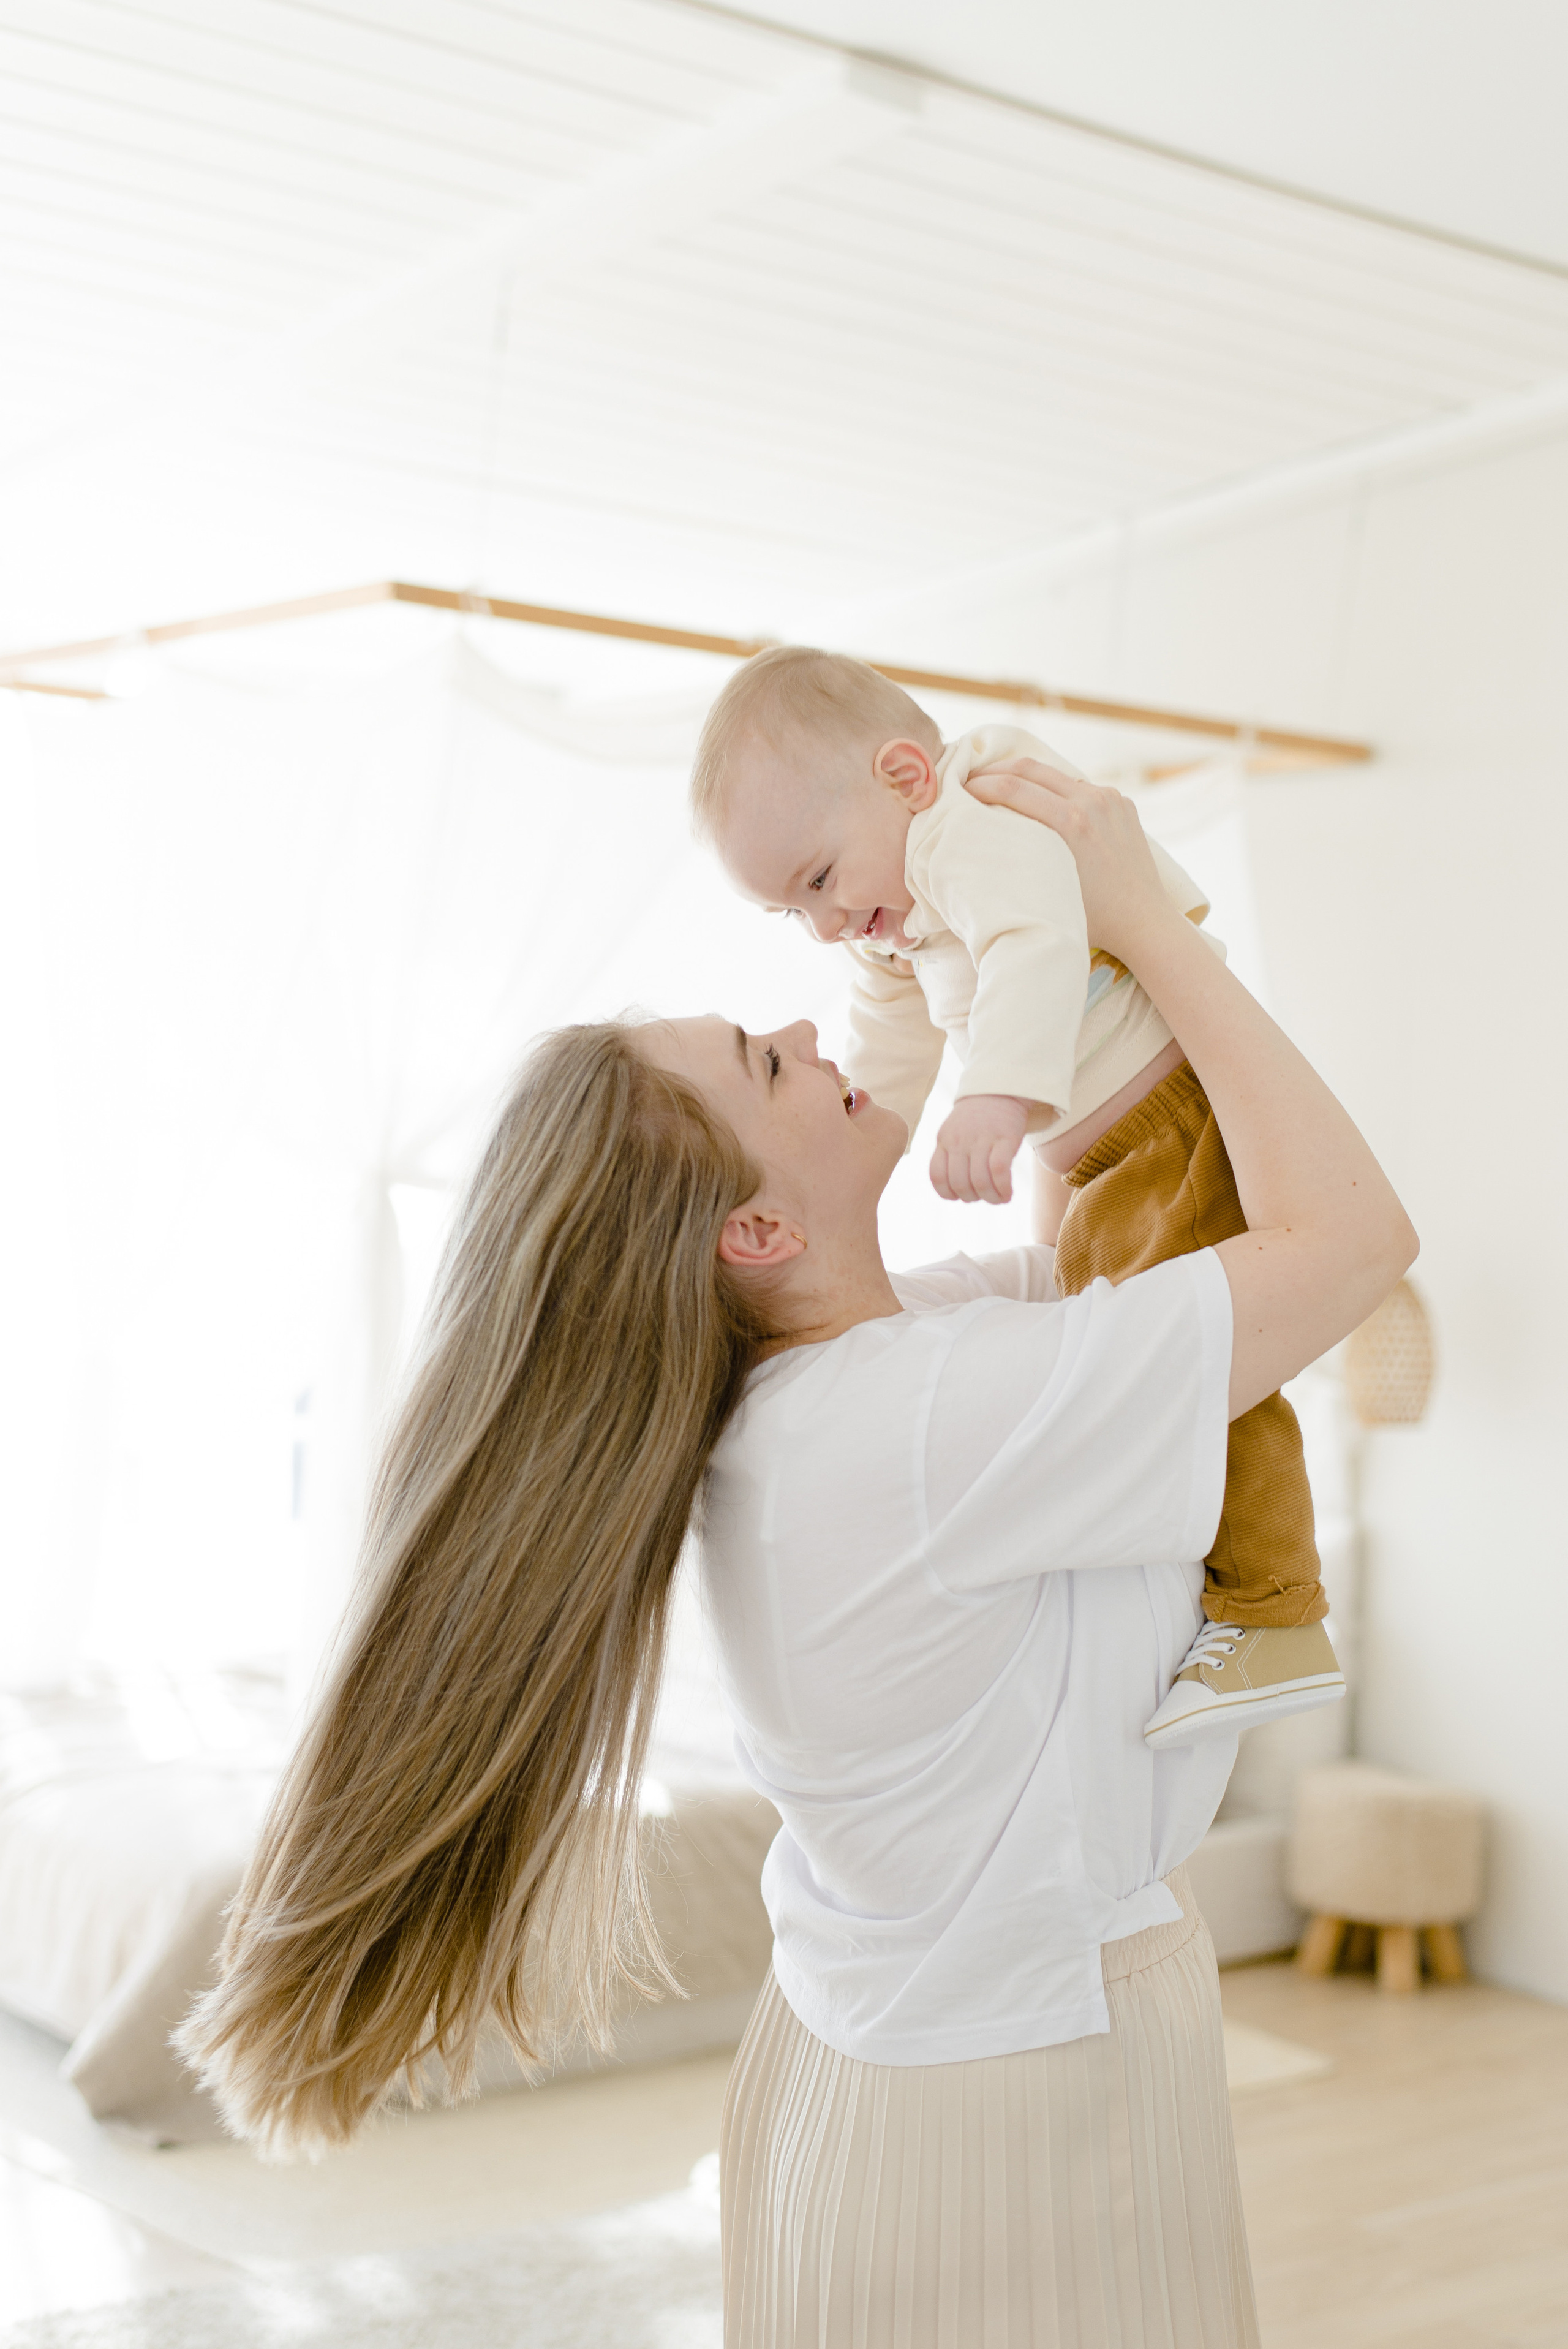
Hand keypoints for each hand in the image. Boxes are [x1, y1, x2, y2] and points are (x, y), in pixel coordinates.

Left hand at [930, 1094, 1031, 1203]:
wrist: (1001, 1087)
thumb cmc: (978, 1118)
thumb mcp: (953, 1131)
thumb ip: (950, 1155)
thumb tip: (956, 1190)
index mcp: (944, 1140)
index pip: (937, 1176)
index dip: (948, 1194)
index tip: (960, 1196)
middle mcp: (959, 1141)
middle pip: (959, 1184)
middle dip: (972, 1198)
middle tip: (984, 1196)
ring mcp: (981, 1139)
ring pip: (979, 1182)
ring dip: (990, 1198)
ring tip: (999, 1198)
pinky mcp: (1005, 1138)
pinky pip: (999, 1171)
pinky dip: (1003, 1188)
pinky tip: (1008, 1193)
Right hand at [965, 758, 1170, 964]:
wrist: (1143, 920)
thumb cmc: (1092, 919)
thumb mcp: (1047, 887)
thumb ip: (1017, 856)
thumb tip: (976, 838)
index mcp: (1071, 823)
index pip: (1010, 786)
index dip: (977, 785)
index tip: (957, 792)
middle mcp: (1091, 802)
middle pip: (1028, 768)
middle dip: (993, 771)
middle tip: (967, 781)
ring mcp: (1109, 798)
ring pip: (1054, 774)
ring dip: (1022, 777)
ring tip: (998, 788)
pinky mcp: (1121, 801)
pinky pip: (1078, 787)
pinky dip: (1053, 790)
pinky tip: (1038, 804)